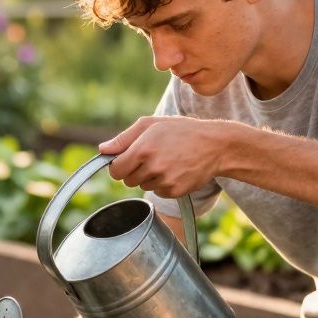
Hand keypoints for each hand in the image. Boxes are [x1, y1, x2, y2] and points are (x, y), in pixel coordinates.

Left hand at [98, 116, 230, 197]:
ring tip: (167, 161)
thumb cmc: (181, 131)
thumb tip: (102, 150)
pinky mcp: (175, 191)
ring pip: (143, 186)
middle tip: (151, 158)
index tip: (125, 161)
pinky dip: (163, 184)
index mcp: (142, 149)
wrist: (215, 145)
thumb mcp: (151, 125)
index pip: (115, 170)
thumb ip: (123, 138)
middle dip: (134, 171)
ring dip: (149, 177)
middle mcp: (153, 166)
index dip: (118, 166)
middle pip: (128, 180)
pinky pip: (158, 192)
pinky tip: (175, 170)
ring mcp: (164, 181)